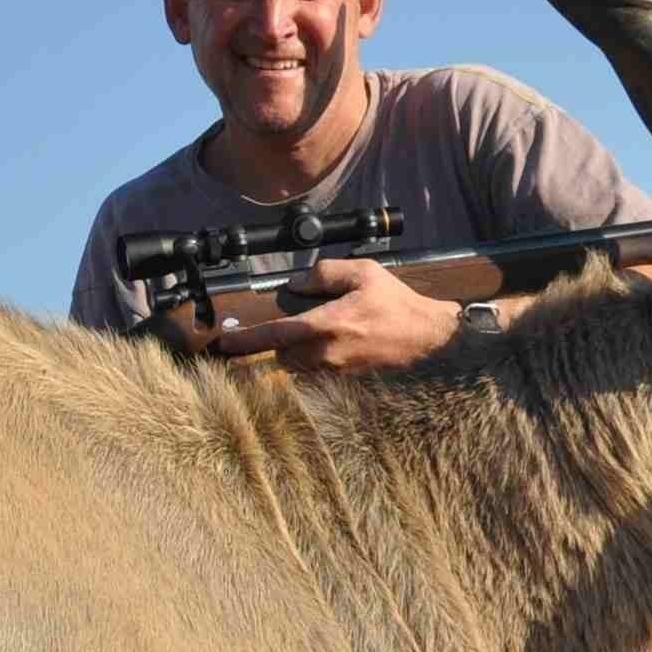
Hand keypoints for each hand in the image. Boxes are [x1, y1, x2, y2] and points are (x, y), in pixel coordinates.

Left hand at [208, 257, 470, 372]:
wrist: (429, 338)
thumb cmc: (397, 302)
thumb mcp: (364, 272)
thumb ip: (324, 273)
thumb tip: (295, 282)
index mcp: (327, 324)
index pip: (275, 334)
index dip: (246, 340)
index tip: (223, 343)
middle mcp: (326, 352)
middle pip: (281, 353)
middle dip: (277, 340)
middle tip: (287, 323)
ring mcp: (335, 369)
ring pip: (296, 364)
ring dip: (294, 350)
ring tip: (316, 330)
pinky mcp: (344, 378)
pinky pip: (314, 370)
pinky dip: (312, 357)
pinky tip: (333, 341)